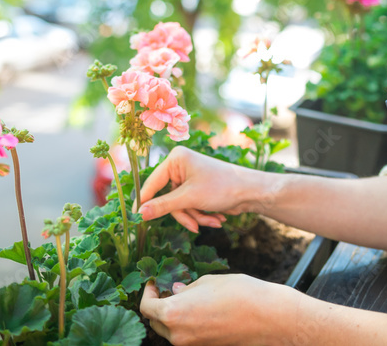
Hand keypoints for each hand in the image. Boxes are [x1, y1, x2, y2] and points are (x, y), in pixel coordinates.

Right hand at [139, 146, 260, 231]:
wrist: (251, 192)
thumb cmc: (221, 187)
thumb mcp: (189, 199)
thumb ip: (163, 206)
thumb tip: (140, 214)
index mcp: (175, 159)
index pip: (152, 183)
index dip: (145, 201)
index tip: (136, 218)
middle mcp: (180, 166)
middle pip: (167, 198)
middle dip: (184, 213)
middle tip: (195, 226)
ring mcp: (189, 177)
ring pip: (179, 206)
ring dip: (195, 216)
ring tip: (213, 221)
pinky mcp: (197, 188)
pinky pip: (189, 206)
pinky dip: (201, 214)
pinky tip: (216, 218)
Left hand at [140, 275, 295, 344]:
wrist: (268, 317)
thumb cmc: (238, 293)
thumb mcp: (207, 282)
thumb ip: (186, 288)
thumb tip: (175, 290)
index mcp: (173, 314)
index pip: (147, 307)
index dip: (148, 292)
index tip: (155, 282)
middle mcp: (178, 335)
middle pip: (156, 322)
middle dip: (158, 305)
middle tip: (168, 288)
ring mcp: (192, 345)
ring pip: (170, 331)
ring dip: (171, 316)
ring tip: (185, 297)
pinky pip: (187, 336)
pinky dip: (185, 324)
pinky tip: (199, 309)